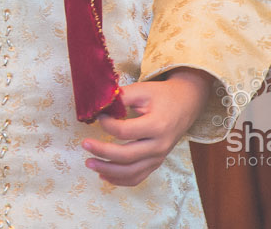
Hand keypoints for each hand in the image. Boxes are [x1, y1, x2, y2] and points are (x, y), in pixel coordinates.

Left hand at [82, 68, 215, 185]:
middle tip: (84, 144)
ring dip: (108, 170)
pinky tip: (104, 176)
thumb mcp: (142, 90)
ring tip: (89, 163)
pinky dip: (120, 180)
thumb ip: (121, 97)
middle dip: (102, 152)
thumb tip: (98, 104)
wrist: (186, 105)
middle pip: (127, 156)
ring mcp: (159, 157)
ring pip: (131, 172)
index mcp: (157, 126)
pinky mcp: (157, 162)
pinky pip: (138, 177)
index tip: (98, 117)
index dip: (107, 125)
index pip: (125, 132)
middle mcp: (159, 145)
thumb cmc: (162, 96)